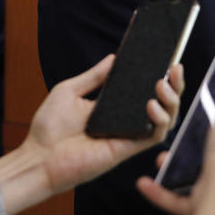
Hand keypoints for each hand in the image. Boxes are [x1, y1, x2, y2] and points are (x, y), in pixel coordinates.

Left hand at [20, 55, 183, 194]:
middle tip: (176, 69)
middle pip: (163, 104)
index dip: (160, 77)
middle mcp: (125, 121)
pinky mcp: (126, 149)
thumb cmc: (49, 128)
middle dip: (175, 87)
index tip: (168, 59)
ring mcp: (128, 135)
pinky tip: (152, 104)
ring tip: (163, 85)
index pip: (144, 90)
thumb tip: (114, 58)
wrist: (38, 157)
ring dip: (171, 102)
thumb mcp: (69, 91)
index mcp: (113, 107)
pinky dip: (159, 121)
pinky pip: (153, 136)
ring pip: (165, 120)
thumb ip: (94, 76)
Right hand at [136, 74, 214, 214]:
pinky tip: (145, 183)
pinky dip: (158, 191)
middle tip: (176, 132)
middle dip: (193, 144)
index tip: (209, 105)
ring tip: (159, 158)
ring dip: (172, 166)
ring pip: (191, 175)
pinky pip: (174, 198)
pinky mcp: (198, 202)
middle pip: (212, 151)